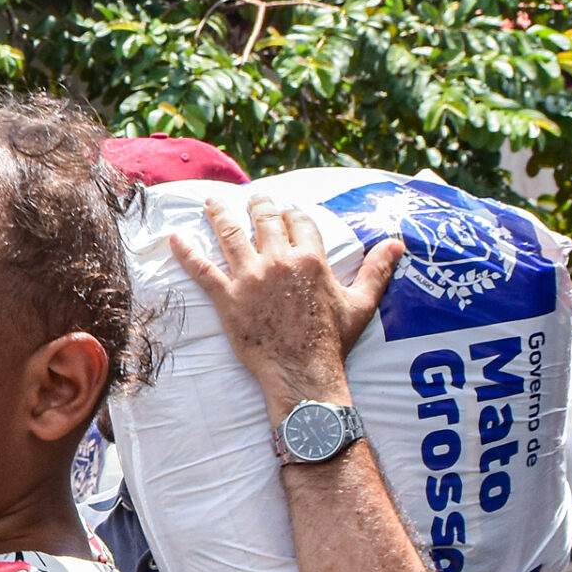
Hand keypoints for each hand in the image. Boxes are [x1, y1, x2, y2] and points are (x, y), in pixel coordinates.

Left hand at [167, 195, 403, 417]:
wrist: (303, 372)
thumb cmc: (333, 340)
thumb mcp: (361, 303)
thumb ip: (377, 270)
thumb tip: (397, 243)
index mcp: (311, 259)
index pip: (299, 220)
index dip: (292, 212)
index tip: (285, 208)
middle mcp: (279, 261)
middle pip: (265, 220)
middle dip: (258, 205)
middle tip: (252, 199)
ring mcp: (250, 278)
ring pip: (230, 234)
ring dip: (219, 214)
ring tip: (211, 203)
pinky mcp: (227, 298)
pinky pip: (202, 269)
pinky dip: (186, 252)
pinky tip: (175, 238)